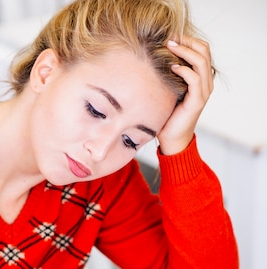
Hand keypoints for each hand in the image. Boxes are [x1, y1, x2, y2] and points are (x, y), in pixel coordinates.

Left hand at [157, 37, 213, 154]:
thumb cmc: (167, 115)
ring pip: (201, 61)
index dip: (188, 39)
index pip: (202, 49)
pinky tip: (171, 67)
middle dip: (187, 41)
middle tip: (169, 38)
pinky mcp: (197, 101)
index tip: (170, 36)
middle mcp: (206, 83)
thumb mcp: (168, 89)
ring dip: (184, 51)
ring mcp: (203, 92)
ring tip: (169, 47)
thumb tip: (155, 56)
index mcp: (201, 78)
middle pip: (204, 50)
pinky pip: (194, 79)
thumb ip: (169, 74)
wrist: (171, 139)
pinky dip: (183, 69)